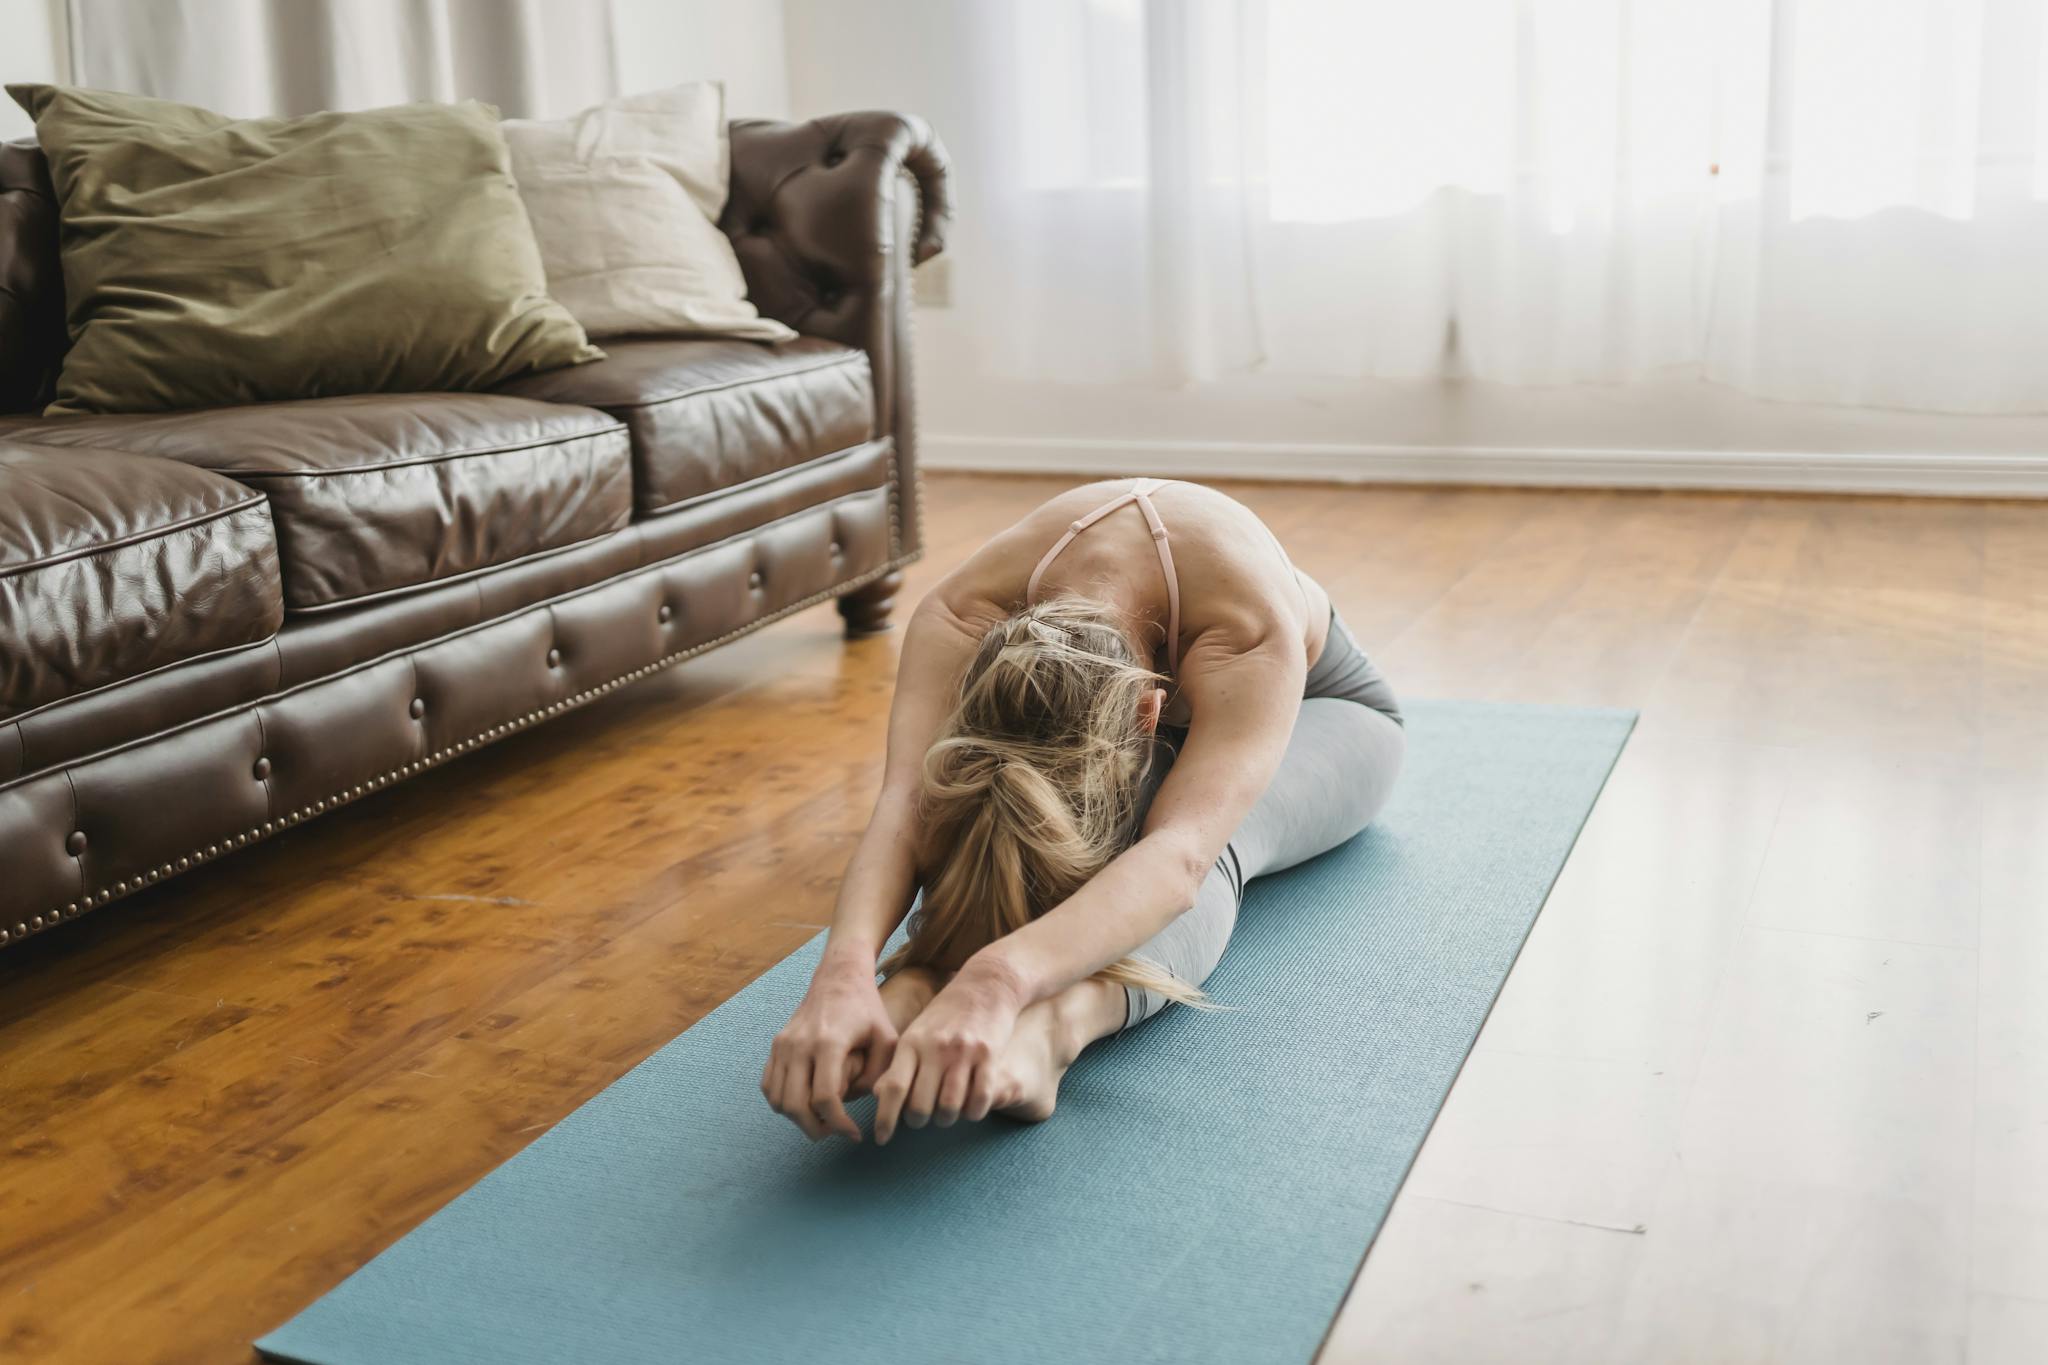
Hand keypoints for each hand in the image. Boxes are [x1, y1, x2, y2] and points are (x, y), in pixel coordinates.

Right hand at [762, 954, 896, 1141]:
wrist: (839, 976)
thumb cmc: (867, 1008)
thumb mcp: (888, 1038)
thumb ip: (880, 1075)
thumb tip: (862, 1103)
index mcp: (828, 1042)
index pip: (824, 1099)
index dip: (839, 1124)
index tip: (855, 1133)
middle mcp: (800, 1044)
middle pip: (795, 1105)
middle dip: (815, 1129)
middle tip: (835, 1133)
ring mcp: (783, 1044)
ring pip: (777, 1100)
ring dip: (797, 1119)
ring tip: (821, 1121)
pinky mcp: (776, 1045)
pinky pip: (768, 1086)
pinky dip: (782, 1103)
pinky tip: (804, 1104)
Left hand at [872, 958, 1027, 1144]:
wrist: (986, 984)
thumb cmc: (946, 1014)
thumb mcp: (916, 1033)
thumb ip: (899, 1064)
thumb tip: (879, 1097)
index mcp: (912, 1043)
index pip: (893, 1088)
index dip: (885, 1119)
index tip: (881, 1139)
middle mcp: (935, 1048)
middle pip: (921, 1106)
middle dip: (918, 1122)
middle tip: (920, 1119)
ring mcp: (963, 1052)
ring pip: (950, 1108)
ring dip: (946, 1119)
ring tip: (945, 1113)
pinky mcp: (989, 1055)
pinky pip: (980, 1100)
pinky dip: (974, 1112)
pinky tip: (971, 1107)